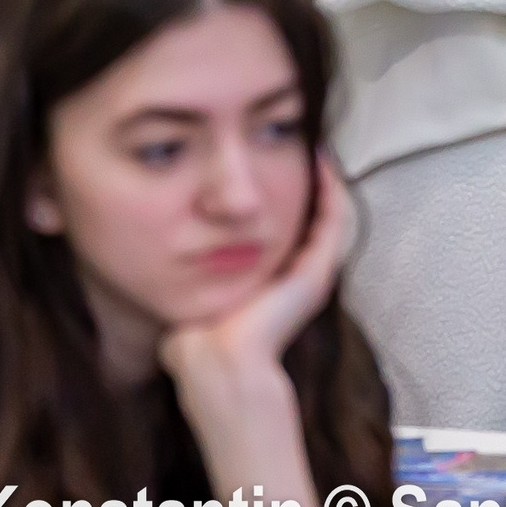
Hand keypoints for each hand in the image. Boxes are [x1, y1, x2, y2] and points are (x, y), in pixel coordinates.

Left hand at [160, 157, 354, 383]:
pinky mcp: (317, 269)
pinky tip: (319, 160)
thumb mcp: (200, 292)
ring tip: (315, 146)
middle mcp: (304, 274)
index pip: (297, 227)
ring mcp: (316, 271)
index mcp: (280, 281)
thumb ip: (194, 274)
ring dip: (326, 179)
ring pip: (332, 212)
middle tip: (305, 145)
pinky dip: (330, 187)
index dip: (293, 195)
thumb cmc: (199, 337)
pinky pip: (333, 216)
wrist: (215, 361)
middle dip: (313, 181)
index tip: (280, 161)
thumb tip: (171, 258)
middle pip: (319, 216)